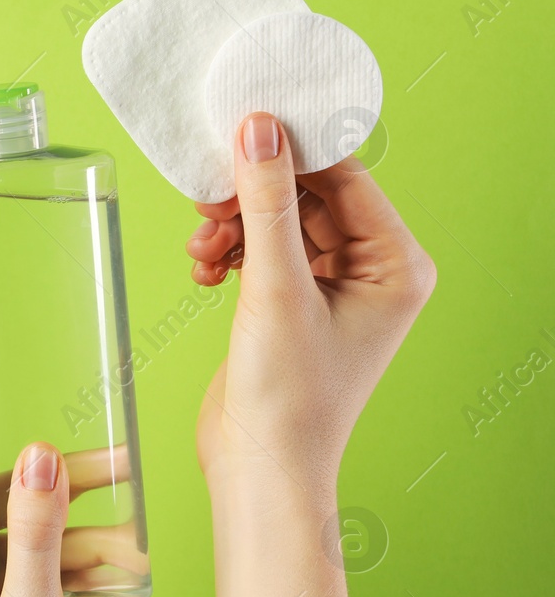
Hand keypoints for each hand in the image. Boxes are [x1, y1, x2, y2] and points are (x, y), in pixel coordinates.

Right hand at [182, 112, 434, 491]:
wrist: (259, 469)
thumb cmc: (289, 399)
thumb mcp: (275, 289)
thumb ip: (267, 204)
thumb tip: (259, 130)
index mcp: (396, 264)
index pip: (345, 177)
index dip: (292, 150)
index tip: (241, 127)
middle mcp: (371, 270)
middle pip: (306, 195)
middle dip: (250, 196)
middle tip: (206, 199)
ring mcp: (329, 287)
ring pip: (276, 221)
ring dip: (232, 226)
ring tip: (200, 248)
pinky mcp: (290, 302)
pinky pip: (259, 250)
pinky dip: (228, 252)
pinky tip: (204, 271)